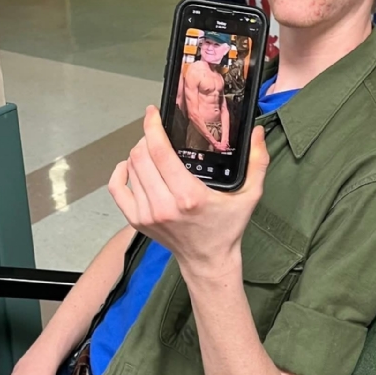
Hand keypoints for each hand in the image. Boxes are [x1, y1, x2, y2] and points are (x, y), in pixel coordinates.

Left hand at [109, 107, 268, 278]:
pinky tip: (130, 165)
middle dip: (146, 137)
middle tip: (158, 133)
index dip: (152, 127)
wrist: (208, 261)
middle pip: (140, 156)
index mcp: (189, 196)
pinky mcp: (137, 221)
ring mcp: (147, 214)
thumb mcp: (250, 195)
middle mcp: (164, 205)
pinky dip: (120, 172)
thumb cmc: (227, 228)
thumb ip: (258, 162)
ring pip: (130, 168)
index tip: (153, 113)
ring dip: (138, 152)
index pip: (160, 152)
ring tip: (151, 149)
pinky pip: (117, 189)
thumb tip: (258, 132)